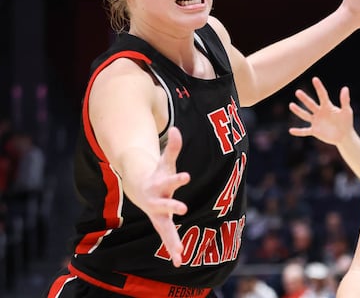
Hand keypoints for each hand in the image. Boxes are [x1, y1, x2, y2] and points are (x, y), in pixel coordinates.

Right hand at [140, 127, 190, 266]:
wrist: (139, 188)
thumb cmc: (156, 173)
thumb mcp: (164, 161)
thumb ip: (172, 147)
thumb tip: (176, 130)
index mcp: (160, 185)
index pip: (170, 180)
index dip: (177, 178)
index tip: (186, 176)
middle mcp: (157, 201)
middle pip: (165, 205)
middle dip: (173, 207)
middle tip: (182, 209)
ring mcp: (158, 214)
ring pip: (165, 229)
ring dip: (172, 241)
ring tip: (180, 256)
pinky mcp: (161, 223)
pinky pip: (167, 238)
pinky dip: (173, 249)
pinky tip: (180, 262)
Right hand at [289, 77, 353, 146]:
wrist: (344, 136)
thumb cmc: (346, 122)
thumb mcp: (347, 111)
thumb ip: (345, 100)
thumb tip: (345, 88)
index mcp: (327, 107)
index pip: (322, 95)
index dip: (319, 87)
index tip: (315, 79)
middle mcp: (320, 112)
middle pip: (311, 104)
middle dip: (304, 98)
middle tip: (298, 92)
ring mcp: (316, 122)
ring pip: (305, 115)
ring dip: (298, 111)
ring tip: (291, 105)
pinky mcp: (315, 131)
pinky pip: (305, 131)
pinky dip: (298, 132)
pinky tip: (291, 130)